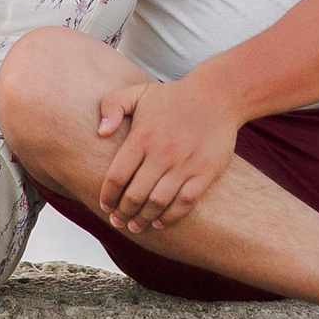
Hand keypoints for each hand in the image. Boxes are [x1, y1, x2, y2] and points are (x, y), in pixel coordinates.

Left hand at [96, 76, 241, 233]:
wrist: (217, 95)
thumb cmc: (173, 97)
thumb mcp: (138, 92)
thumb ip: (111, 106)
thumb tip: (101, 132)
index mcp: (142, 136)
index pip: (117, 176)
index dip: (108, 197)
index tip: (105, 206)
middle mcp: (162, 152)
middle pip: (135, 195)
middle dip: (122, 213)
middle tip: (118, 221)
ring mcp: (185, 164)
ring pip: (157, 203)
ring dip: (143, 219)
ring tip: (135, 226)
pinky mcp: (205, 172)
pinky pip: (185, 202)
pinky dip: (171, 217)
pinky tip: (160, 222)